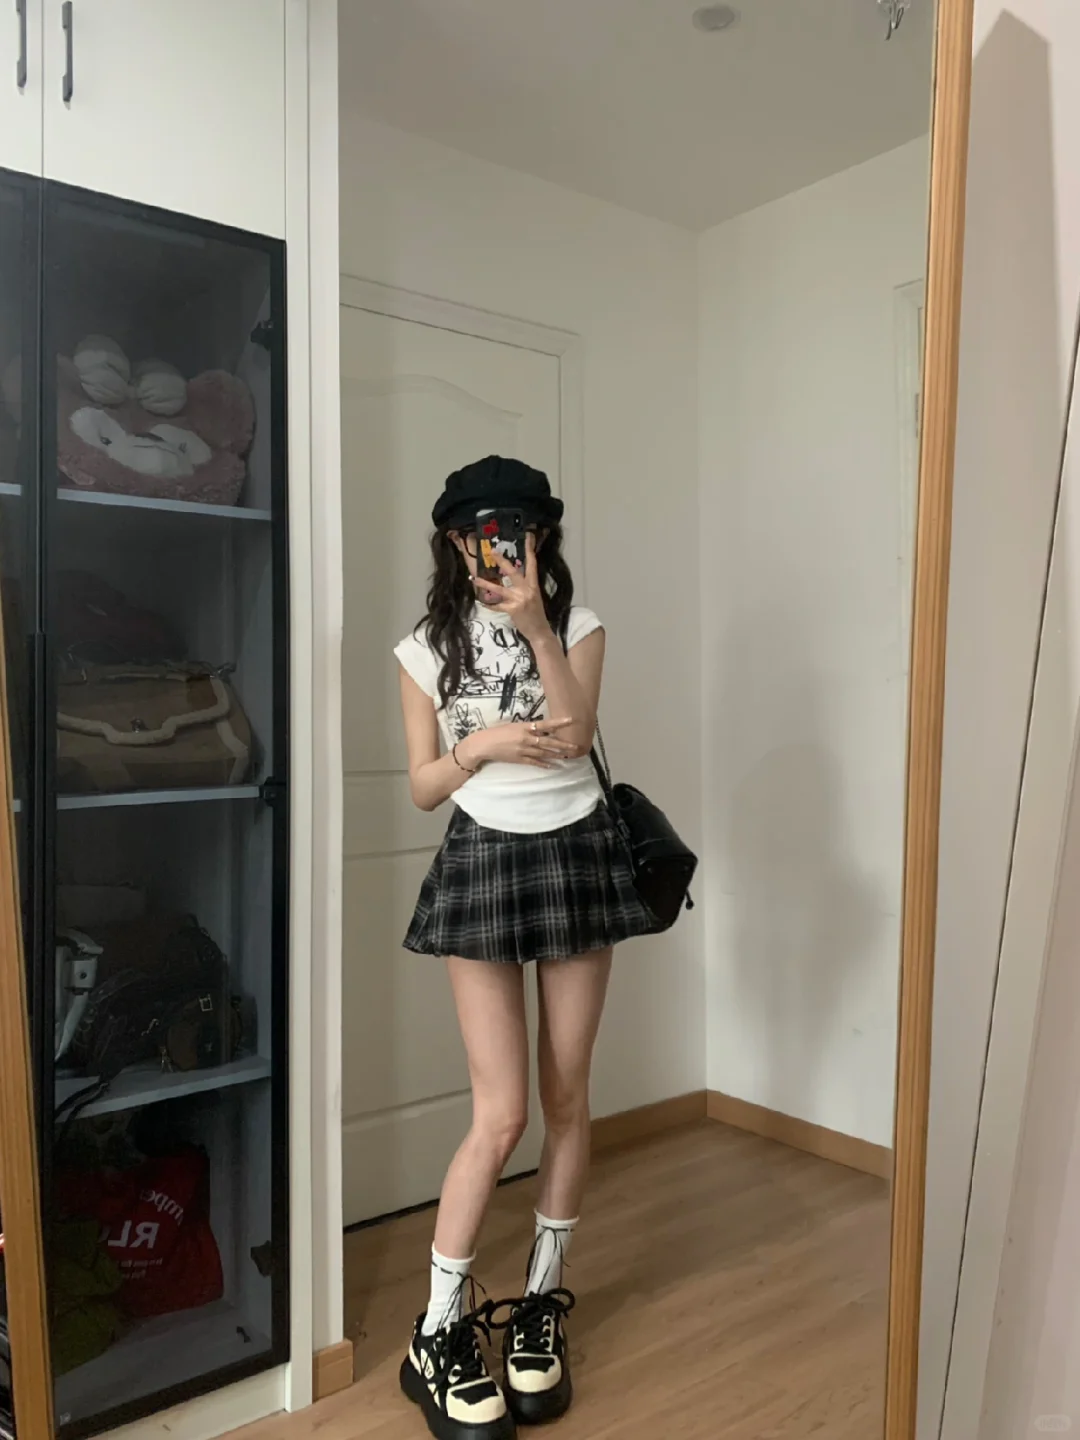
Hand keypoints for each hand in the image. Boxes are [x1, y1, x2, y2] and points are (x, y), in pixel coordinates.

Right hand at [463, 718, 579, 769]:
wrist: (484, 744)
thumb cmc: (497, 732)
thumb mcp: (513, 725)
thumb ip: (527, 728)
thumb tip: (541, 728)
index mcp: (525, 727)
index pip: (545, 724)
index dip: (558, 723)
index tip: (571, 720)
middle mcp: (526, 738)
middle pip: (548, 742)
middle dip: (563, 744)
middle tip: (575, 746)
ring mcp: (524, 750)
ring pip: (544, 753)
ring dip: (557, 755)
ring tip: (568, 756)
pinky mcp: (520, 760)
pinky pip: (535, 763)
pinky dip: (545, 765)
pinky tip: (553, 766)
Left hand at [473, 534, 549, 640]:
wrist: (539, 631)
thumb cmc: (536, 613)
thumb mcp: (533, 596)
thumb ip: (524, 586)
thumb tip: (512, 575)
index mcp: (533, 584)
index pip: (532, 564)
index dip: (529, 550)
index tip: (527, 537)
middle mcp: (527, 589)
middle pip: (512, 572)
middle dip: (501, 561)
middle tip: (492, 551)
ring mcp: (519, 599)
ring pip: (499, 589)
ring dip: (485, 583)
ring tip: (474, 578)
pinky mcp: (513, 609)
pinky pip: (497, 605)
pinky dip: (489, 605)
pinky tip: (482, 602)